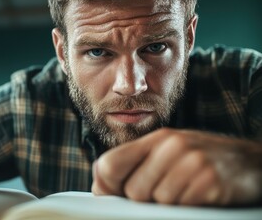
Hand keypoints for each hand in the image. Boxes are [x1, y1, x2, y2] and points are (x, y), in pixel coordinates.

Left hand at [91, 128, 261, 205]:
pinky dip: (187, 207)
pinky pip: (180, 207)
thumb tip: (100, 189)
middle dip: (145, 200)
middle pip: (132, 190)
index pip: (109, 164)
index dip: (107, 186)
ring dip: (169, 204)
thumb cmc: (202, 160)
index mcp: (156, 139)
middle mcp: (172, 145)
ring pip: (156, 201)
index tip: (115, 195)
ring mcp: (192, 162)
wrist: (252, 161)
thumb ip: (134, 166)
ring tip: (185, 191)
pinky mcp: (210, 181)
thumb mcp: (168, 154)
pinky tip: (199, 195)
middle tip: (165, 193)